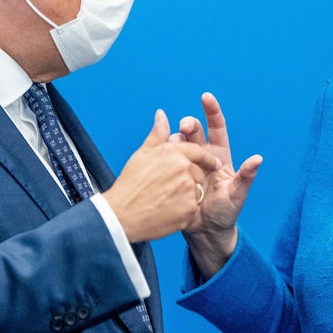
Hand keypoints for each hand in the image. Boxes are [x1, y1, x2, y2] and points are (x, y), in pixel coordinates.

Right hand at [103, 109, 221, 242]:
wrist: (122, 216)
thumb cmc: (130, 185)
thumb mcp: (143, 155)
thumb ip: (158, 134)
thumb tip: (162, 115)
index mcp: (173, 152)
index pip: (198, 150)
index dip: (205, 157)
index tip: (211, 162)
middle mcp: (183, 168)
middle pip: (198, 172)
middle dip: (190, 179)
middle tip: (171, 188)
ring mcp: (188, 189)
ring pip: (197, 190)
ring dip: (188, 195)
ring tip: (166, 200)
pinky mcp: (189, 209)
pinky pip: (194, 208)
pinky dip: (184, 211)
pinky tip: (168, 212)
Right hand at [177, 92, 261, 278]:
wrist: (205, 232)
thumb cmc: (226, 212)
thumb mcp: (237, 195)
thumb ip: (245, 177)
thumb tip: (257, 159)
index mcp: (219, 156)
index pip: (216, 128)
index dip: (211, 111)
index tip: (205, 97)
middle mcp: (202, 156)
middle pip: (193, 132)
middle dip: (188, 124)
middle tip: (184, 126)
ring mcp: (186, 165)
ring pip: (179, 144)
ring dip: (176, 141)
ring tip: (173, 147)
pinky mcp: (173, 176)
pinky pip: (168, 162)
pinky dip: (164, 156)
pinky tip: (162, 158)